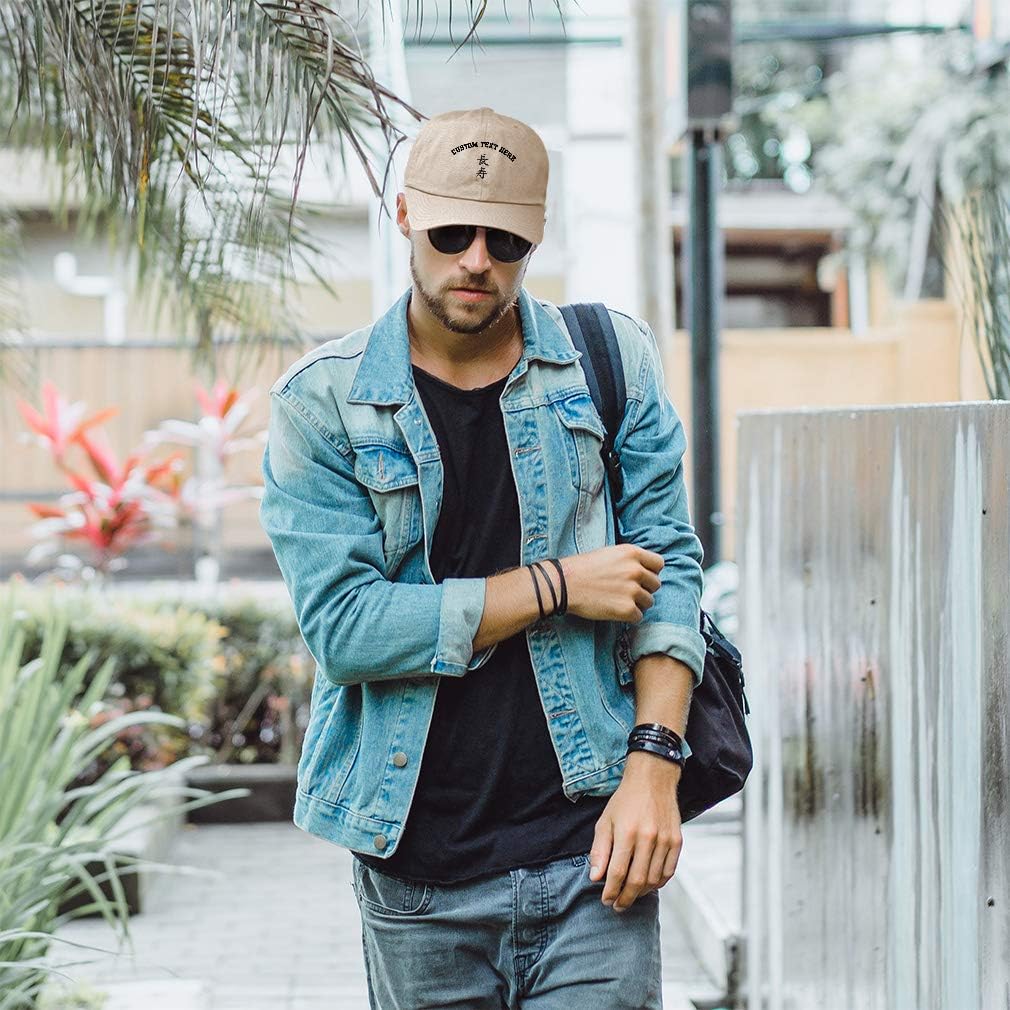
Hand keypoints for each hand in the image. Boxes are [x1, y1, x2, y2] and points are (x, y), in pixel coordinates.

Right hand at [559, 543, 663, 622]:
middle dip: (644, 589)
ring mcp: (632, 590)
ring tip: (618, 601)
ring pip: (649, 601)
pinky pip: (638, 616)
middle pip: (655, 584)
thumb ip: (629, 560)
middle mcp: (636, 570)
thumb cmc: (582, 568)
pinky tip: (614, 610)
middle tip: (626, 592)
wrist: (564, 584)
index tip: (641, 578)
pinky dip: (628, 616)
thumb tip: (645, 571)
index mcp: (632, 553)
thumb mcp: (609, 553)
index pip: (659, 564)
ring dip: (636, 603)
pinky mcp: (627, 608)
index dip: (650, 572)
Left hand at [587, 750, 682, 912]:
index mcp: (627, 832)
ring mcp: (665, 840)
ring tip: (631, 896)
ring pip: (654, 879)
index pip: (618, 872)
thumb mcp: (605, 821)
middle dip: (625, 898)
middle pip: (637, 880)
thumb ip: (600, 851)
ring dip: (641, 893)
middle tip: (618, 905)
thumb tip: (596, 878)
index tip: (606, 900)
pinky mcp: (677, 840)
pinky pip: (669, 871)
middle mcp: (648, 837)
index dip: (611, 891)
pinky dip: (658, 883)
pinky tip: (648, 885)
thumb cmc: (625, 801)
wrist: (652, 779)